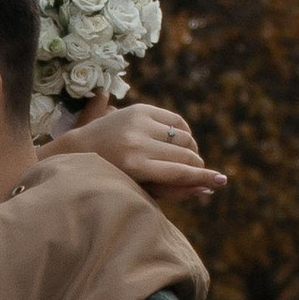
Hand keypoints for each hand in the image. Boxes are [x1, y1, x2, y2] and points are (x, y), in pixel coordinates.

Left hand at [46, 99, 224, 203]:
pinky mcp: (139, 109)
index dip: (203, 177)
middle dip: (196, 165)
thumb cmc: (110, 179)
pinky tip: (177, 144)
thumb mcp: (140, 190)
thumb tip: (208, 189)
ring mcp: (138, 121)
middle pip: (185, 154)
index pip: (180, 171)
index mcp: (135, 166)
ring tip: (185, 160)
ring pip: (184, 137)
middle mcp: (137, 141)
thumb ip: (173, 190)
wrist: (77, 151)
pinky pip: (176, 121)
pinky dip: (183, 133)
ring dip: (190, 150)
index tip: (221, 181)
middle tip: (198, 173)